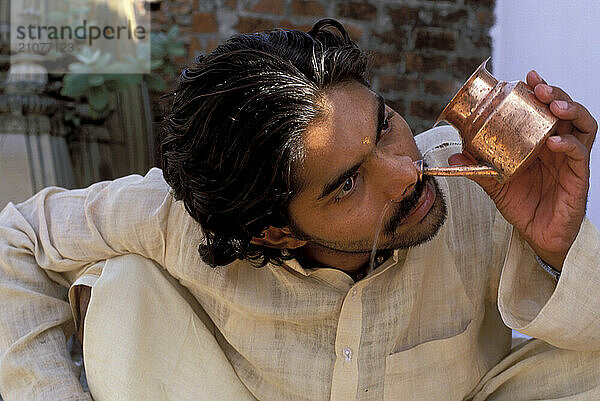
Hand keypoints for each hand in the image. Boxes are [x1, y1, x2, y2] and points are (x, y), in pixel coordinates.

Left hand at [449, 70, 596, 269]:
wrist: (538, 236)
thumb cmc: (522, 206)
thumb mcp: (495, 185)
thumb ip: (478, 169)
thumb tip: (452, 156)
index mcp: (541, 142)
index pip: (545, 110)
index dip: (539, 91)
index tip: (526, 78)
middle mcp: (559, 146)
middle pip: (566, 110)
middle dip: (555, 93)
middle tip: (539, 86)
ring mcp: (571, 160)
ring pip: (582, 125)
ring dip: (570, 110)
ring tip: (553, 104)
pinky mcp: (578, 177)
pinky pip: (579, 154)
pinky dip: (568, 144)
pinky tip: (553, 141)